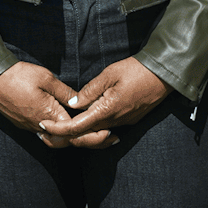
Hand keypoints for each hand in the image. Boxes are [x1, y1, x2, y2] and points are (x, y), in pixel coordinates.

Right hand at [0, 61, 77, 148]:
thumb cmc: (19, 76)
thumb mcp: (47, 78)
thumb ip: (65, 92)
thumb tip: (79, 102)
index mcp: (49, 114)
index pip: (72, 130)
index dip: (82, 126)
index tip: (89, 118)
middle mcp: (39, 125)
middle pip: (61, 138)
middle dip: (73, 133)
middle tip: (82, 122)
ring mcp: (28, 126)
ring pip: (49, 135)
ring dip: (59, 130)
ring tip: (67, 116)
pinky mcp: (20, 123)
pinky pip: (38, 130)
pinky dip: (47, 126)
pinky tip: (50, 113)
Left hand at [39, 57, 168, 148]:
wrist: (164, 74)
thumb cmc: (137, 70)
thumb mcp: (110, 74)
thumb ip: (90, 90)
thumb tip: (73, 103)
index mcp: (107, 111)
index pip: (77, 127)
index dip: (58, 129)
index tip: (44, 125)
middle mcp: (115, 121)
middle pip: (85, 136)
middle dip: (64, 136)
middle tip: (46, 131)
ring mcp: (123, 122)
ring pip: (96, 133)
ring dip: (78, 132)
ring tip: (60, 126)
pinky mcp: (129, 119)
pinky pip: (107, 128)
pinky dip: (92, 128)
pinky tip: (83, 121)